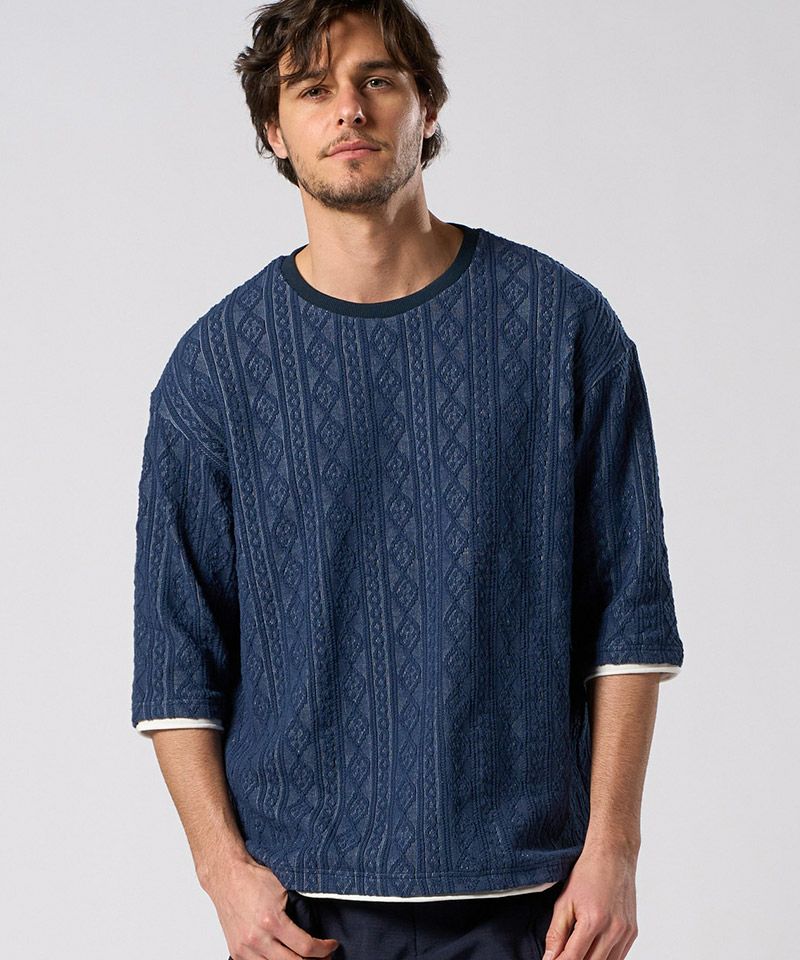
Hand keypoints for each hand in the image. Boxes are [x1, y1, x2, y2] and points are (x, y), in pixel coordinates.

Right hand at [202, 855, 339, 958]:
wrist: (226, 876)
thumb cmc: (253, 878)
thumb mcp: (283, 888)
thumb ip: (299, 908)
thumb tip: (319, 924)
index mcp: (272, 921)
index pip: (306, 947)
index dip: (324, 949)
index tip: (332, 945)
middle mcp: (257, 939)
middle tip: (324, 957)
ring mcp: (245, 949)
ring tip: (306, 958)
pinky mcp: (236, 952)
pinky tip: (285, 958)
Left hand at [541, 843, 637, 959]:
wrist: (613, 855)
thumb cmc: (587, 874)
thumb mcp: (564, 901)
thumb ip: (556, 933)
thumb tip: (549, 959)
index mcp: (593, 920)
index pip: (573, 958)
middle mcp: (613, 929)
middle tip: (563, 957)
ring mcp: (626, 932)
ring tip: (577, 953)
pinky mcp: (633, 932)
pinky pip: (619, 957)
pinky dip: (605, 959)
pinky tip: (593, 952)